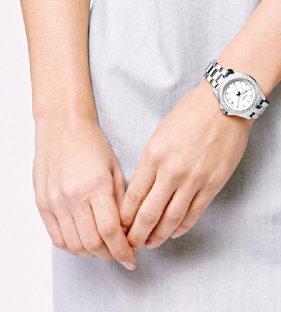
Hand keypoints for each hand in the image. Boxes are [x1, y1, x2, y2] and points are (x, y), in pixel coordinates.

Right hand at [33, 117, 136, 269]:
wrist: (63, 128)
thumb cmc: (93, 145)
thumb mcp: (115, 169)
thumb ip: (121, 201)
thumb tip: (127, 229)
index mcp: (96, 186)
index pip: (111, 231)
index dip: (123, 250)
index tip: (131, 258)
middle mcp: (73, 197)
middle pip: (92, 243)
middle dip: (111, 255)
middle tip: (121, 254)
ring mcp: (54, 202)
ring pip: (74, 245)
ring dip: (92, 254)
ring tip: (105, 250)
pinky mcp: (42, 204)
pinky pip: (57, 237)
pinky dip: (73, 247)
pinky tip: (85, 244)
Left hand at [120, 79, 253, 251]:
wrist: (224, 103)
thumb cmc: (190, 113)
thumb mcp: (161, 133)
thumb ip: (152, 162)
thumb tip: (145, 188)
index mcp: (153, 156)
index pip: (133, 197)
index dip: (124, 218)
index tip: (120, 227)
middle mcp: (171, 171)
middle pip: (148, 214)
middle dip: (136, 235)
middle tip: (130, 245)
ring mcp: (194, 179)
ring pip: (171, 219)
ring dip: (159, 236)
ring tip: (151, 243)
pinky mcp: (214, 183)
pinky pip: (195, 213)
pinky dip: (182, 227)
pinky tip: (175, 232)